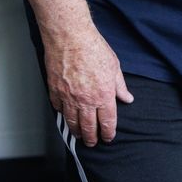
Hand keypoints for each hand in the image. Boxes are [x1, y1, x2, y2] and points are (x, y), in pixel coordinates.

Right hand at [45, 26, 131, 146]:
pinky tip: (64, 115)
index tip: (108, 137)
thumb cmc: (94, 49)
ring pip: (71, 120)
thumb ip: (120, 86)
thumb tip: (127, 98)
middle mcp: (85, 100)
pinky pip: (57, 106)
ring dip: (75, 130)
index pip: (107, 122)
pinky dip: (61, 113)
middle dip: (91, 137)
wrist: (70, 38)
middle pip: (88, 126)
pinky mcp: (54, 89)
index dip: (108, 133)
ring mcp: (68, 96)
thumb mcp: (115, 68)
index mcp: (104, 96)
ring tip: (78, 135)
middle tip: (92, 143)